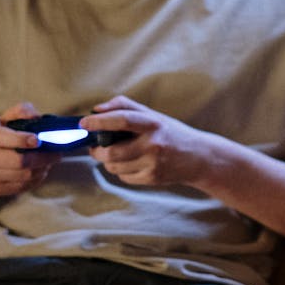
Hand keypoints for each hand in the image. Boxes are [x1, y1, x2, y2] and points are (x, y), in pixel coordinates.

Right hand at [0, 102, 61, 195]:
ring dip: (43, 168)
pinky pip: (24, 186)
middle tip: (57, 153)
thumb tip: (36, 117)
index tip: (38, 140)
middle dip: (43, 158)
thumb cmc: (2, 134)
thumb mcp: (8, 117)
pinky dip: (37, 179)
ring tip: (49, 161)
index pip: (3, 138)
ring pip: (25, 175)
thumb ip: (23, 111)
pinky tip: (40, 170)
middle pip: (19, 161)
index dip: (22, 140)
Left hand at [82, 95, 208, 186]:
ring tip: (115, 154)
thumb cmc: (172, 133)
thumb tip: (97, 109)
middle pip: (112, 151)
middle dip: (97, 150)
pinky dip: (121, 171)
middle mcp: (153, 144)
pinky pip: (124, 177)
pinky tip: (132, 164)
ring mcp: (153, 164)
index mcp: (153, 123)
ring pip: (114, 166)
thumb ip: (125, 106)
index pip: (121, 120)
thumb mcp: (153, 115)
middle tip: (95, 146)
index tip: (84, 123)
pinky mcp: (152, 178)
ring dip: (108, 161)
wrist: (199, 157)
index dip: (99, 122)